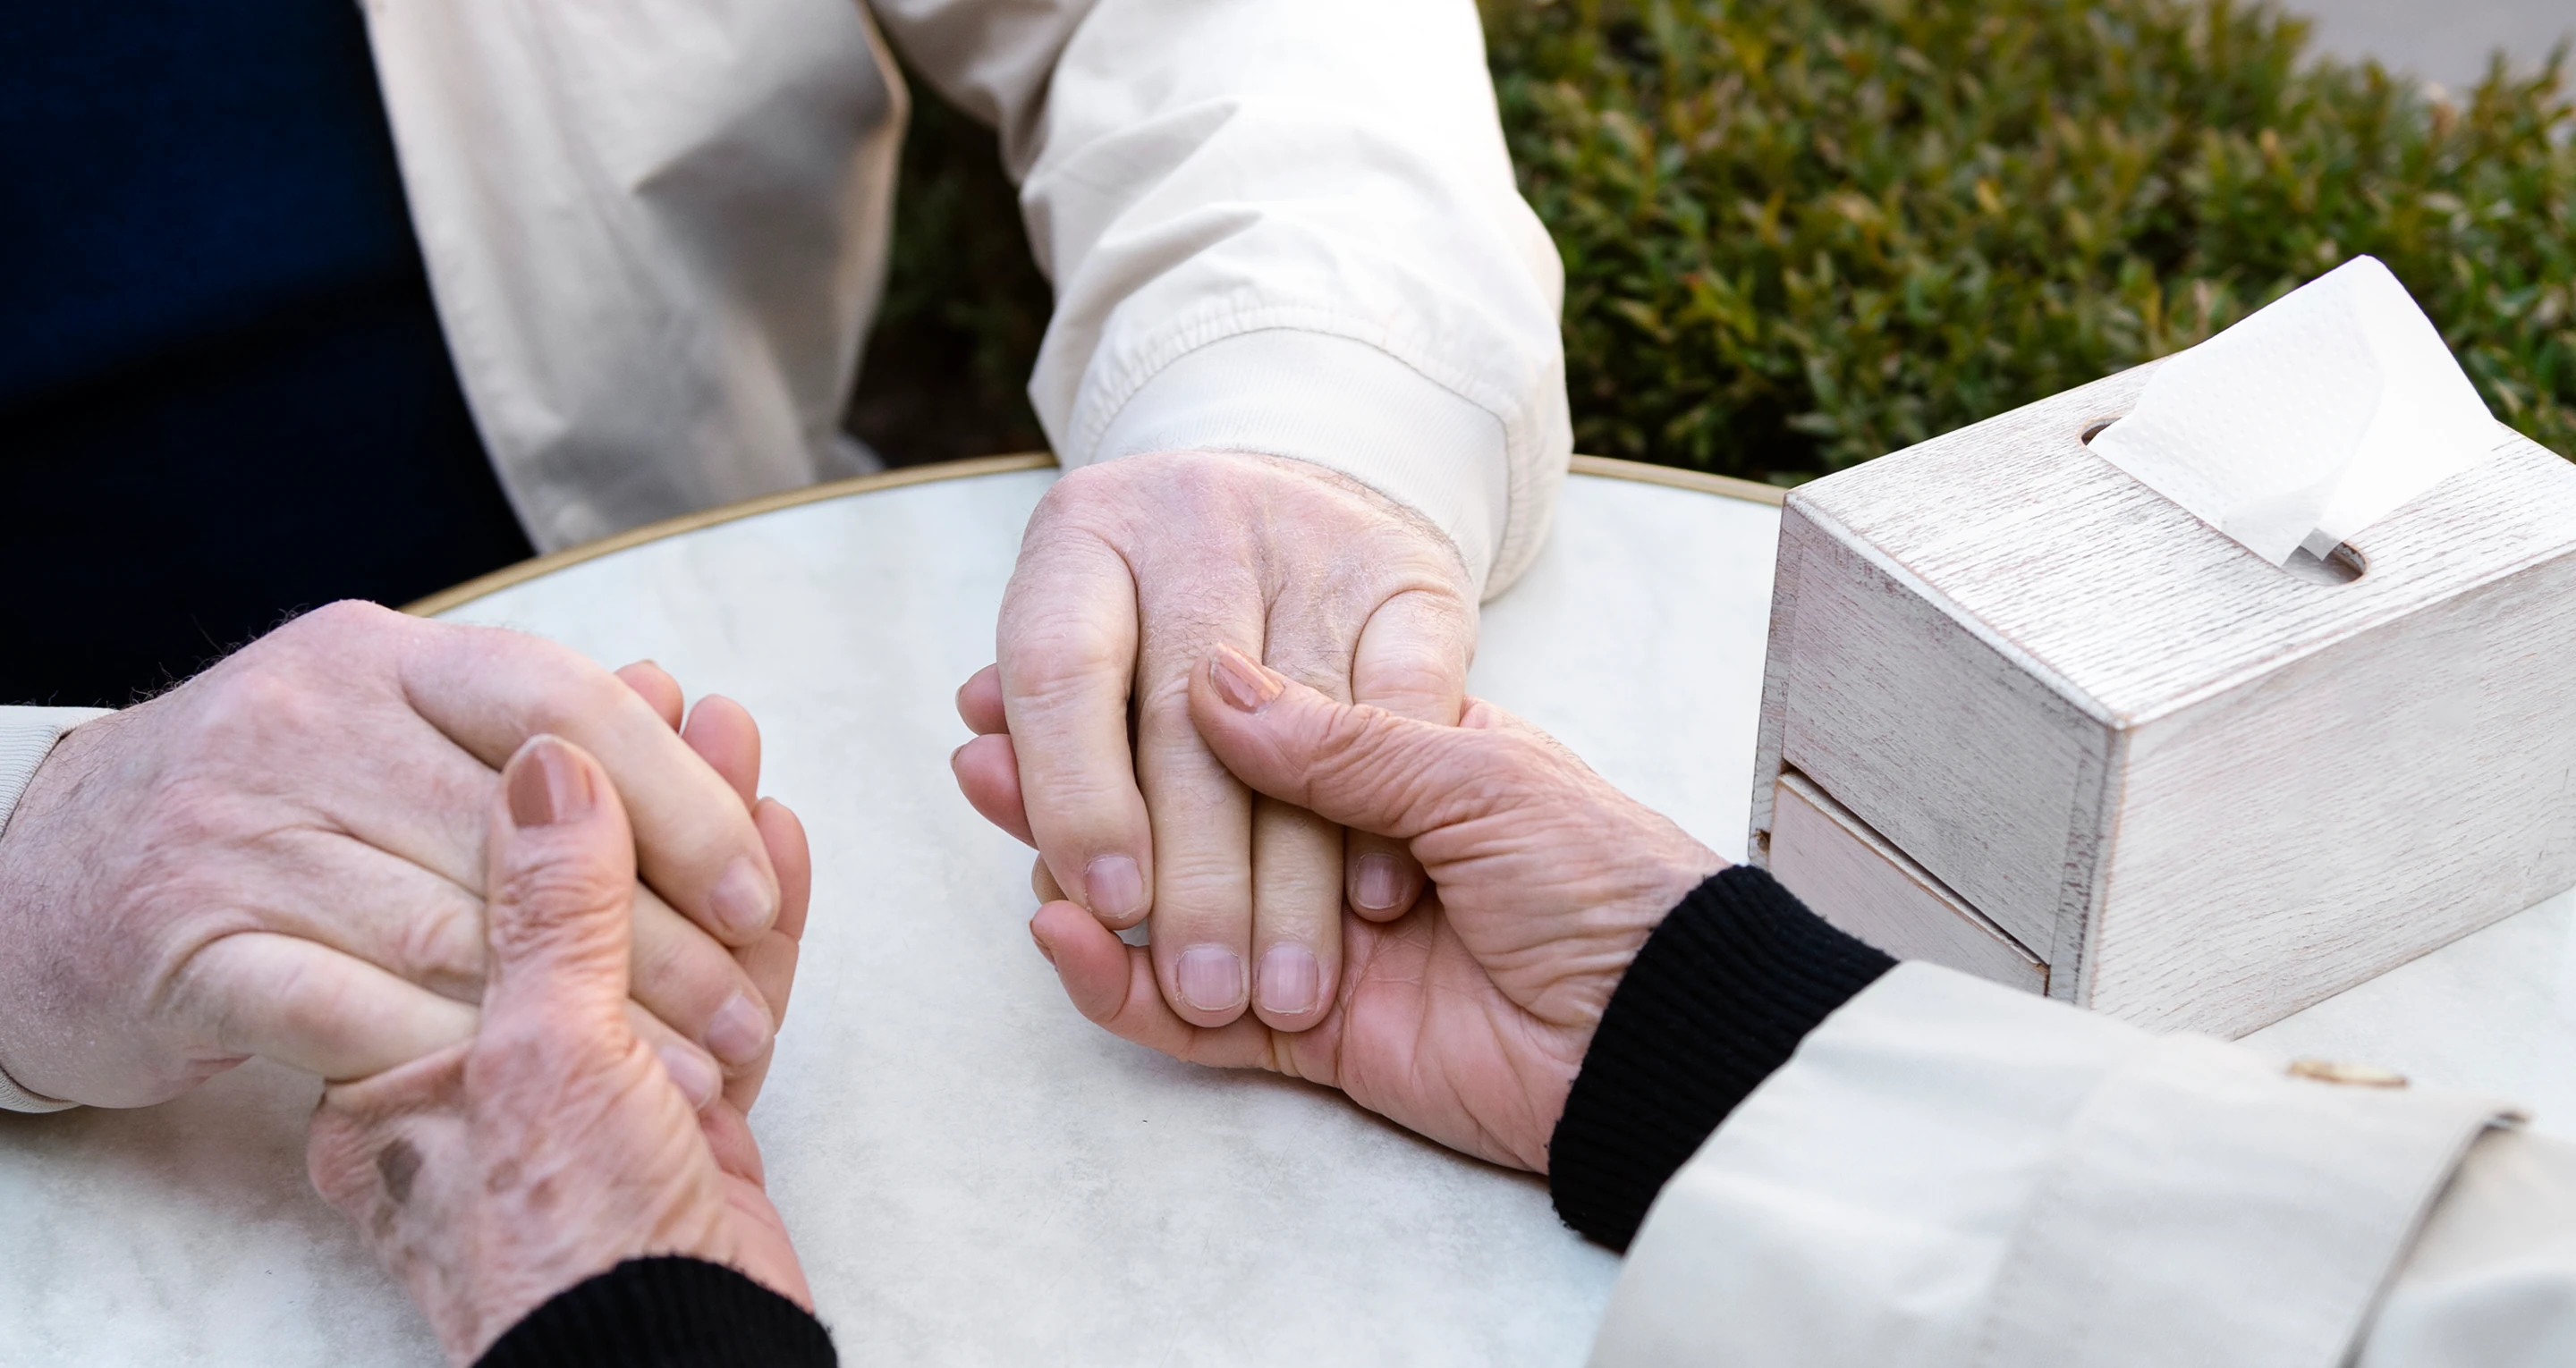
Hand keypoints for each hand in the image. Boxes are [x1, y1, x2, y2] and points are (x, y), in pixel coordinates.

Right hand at [0, 601, 794, 1107]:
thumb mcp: (385, 730)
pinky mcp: (184, 944)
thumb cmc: (258, 813)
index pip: (561, 701)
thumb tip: (692, 701)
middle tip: (747, 1018)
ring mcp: (236, 831)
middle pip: (524, 835)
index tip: (757, 891)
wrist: (30, 883)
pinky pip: (347, 1011)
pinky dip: (456, 1057)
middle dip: (658, 940)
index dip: (677, 797)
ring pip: (453, 931)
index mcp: (380, 656)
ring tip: (691, 1078)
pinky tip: (541, 1096)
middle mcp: (306, 722)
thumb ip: (528, 728)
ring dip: (587, 1017)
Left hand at [308, 735, 807, 1363]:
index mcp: (400, 1077)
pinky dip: (757, 925)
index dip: (536, 794)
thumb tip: (546, 766)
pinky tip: (778, 842)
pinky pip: (721, 1003)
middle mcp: (491, 1086)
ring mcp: (596, 1106)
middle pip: (570, 908)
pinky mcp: (689, 1129)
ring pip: (658, 944)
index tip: (591, 709)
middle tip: (677, 702)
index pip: (465, 894)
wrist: (678, 1365)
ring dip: (705, 843)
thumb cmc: (572, 1249)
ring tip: (736, 739)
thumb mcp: (542, 1056)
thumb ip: (551, 908)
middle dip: (637, 802)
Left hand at [955, 452, 1476, 1033]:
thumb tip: (979, 764)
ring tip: (1287, 991)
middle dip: (1196, 876)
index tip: (1107, 910)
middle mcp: (1192, 518)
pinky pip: (1407, 701)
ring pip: (1301, 725)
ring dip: (1294, 878)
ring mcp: (1310, 541)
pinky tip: (1370, 901)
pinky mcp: (1412, 574)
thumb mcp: (1092, 643)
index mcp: (1086, 531)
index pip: (1058, 669)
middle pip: (1183, 715)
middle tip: (1203, 988)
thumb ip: (1051, 717)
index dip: (1077, 796)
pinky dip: (1387, 806)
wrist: (1309, 506)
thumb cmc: (1168, 623)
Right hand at [1029, 646, 1722, 1171]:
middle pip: (1178, 812)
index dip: (1140, 698)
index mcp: (1388, 760)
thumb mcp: (1477, 769)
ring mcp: (1312, 944)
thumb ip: (1339, 738)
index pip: (1234, 723)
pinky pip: (1188, 1021)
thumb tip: (1204, 682)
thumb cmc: (1603, 877)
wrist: (1666, 1029)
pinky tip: (1056, 933)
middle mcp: (1337, 847)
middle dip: (1078, 778)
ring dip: (1077, 868)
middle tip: (983, 743)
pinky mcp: (1308, 1043)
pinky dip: (1118, 985)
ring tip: (997, 814)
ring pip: (1166, 911)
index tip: (1039, 671)